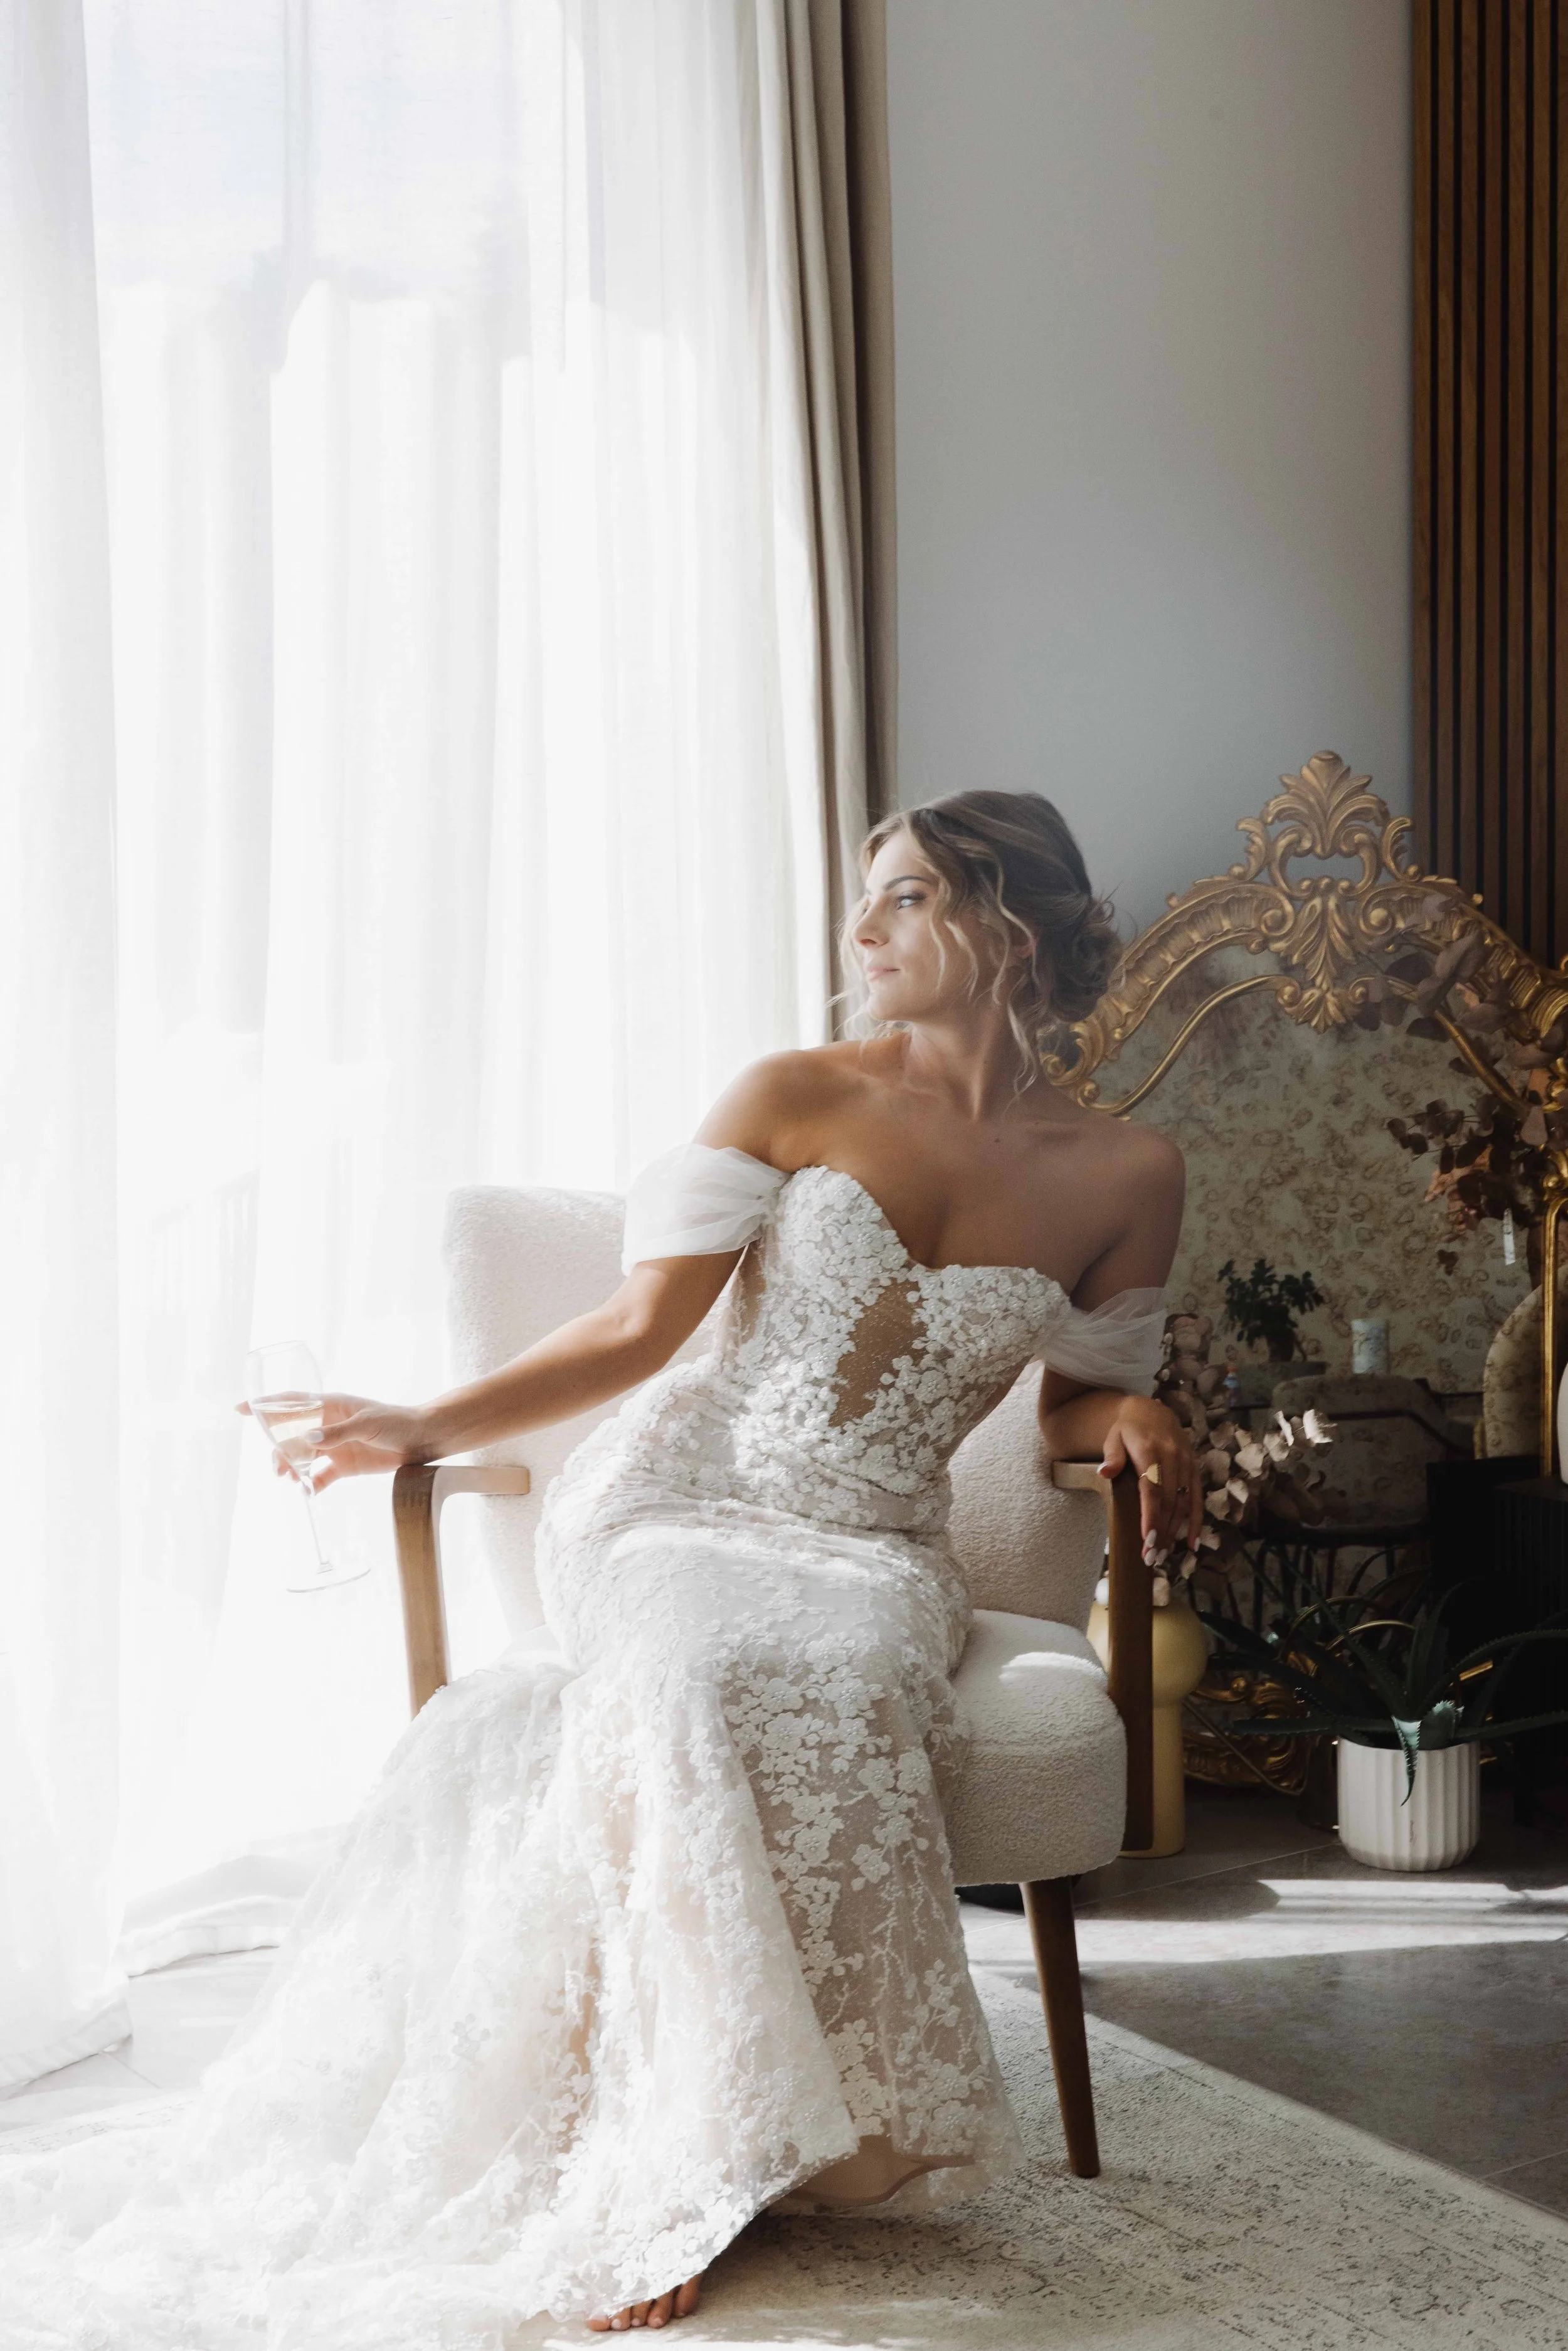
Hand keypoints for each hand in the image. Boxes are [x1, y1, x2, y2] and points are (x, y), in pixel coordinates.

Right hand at [237, 1394, 431, 1491]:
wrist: (422, 1440)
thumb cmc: (396, 1422)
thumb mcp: (367, 1423)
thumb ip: (338, 1433)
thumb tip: (308, 1441)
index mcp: (330, 1406)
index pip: (292, 1402)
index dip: (266, 1405)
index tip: (241, 1409)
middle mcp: (327, 1425)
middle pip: (291, 1435)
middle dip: (278, 1450)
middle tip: (278, 1469)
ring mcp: (334, 1446)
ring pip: (302, 1457)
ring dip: (292, 1468)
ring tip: (292, 1479)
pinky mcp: (343, 1465)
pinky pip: (320, 1476)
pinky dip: (312, 1485)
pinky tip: (308, 1492)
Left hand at [1096, 1396, 1201, 1563]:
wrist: (1151, 1411)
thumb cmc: (1127, 1430)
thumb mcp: (1113, 1437)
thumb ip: (1111, 1456)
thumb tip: (1104, 1472)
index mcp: (1150, 1450)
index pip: (1151, 1488)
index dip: (1151, 1516)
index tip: (1148, 1540)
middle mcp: (1172, 1457)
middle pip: (1169, 1501)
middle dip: (1162, 1532)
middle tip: (1151, 1558)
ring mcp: (1186, 1463)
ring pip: (1184, 1503)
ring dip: (1175, 1532)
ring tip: (1164, 1556)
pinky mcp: (1194, 1469)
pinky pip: (1197, 1498)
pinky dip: (1196, 1522)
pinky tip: (1192, 1544)